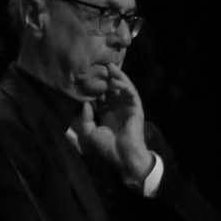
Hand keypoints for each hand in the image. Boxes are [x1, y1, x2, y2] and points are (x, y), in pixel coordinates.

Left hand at [77, 63, 153, 181]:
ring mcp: (127, 107)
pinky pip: (131, 93)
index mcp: (106, 114)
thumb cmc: (106, 147)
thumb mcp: (89, 132)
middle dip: (105, 78)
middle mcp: (117, 109)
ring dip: (117, 77)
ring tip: (109, 66)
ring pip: (122, 88)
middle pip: (111, 89)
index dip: (94, 87)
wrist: (122, 156)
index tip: (86, 75)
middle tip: (98, 64)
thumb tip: (84, 102)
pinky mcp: (136, 108)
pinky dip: (124, 85)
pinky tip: (115, 80)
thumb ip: (85, 117)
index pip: (100, 96)